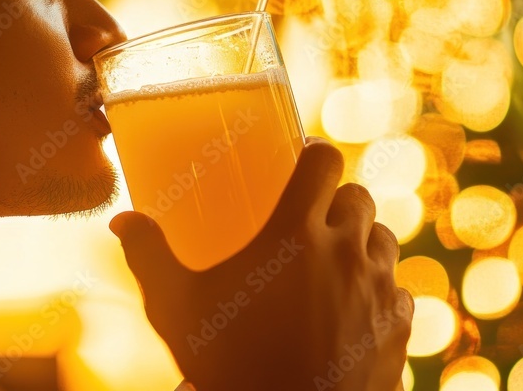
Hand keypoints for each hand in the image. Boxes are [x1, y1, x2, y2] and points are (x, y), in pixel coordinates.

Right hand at [110, 138, 412, 390]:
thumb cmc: (229, 366)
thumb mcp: (177, 310)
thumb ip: (150, 257)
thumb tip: (122, 222)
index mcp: (295, 234)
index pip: (324, 161)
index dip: (314, 156)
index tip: (300, 165)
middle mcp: (346, 251)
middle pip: (358, 196)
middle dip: (336, 202)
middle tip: (310, 223)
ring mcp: (380, 289)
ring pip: (384, 240)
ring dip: (362, 243)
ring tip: (333, 265)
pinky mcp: (399, 327)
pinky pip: (400, 290)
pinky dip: (382, 291)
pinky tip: (355, 310)